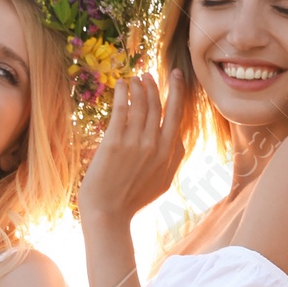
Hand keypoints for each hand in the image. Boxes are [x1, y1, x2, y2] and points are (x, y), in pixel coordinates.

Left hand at [79, 72, 186, 232]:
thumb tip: (178, 138)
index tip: (175, 76)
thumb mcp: (163, 182)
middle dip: (154, 85)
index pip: (176, 114)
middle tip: (148, 74)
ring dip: (139, 87)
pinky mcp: (114, 142)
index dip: (176, 92)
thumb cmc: (134, 199)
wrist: (109, 212)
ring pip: (141, 104)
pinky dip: (123, 93)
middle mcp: (155, 145)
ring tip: (135, 78)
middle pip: (158, 105)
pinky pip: (121, 109)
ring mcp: (135, 143)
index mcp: (168, 153)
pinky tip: (121, 84)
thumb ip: (173, 158)